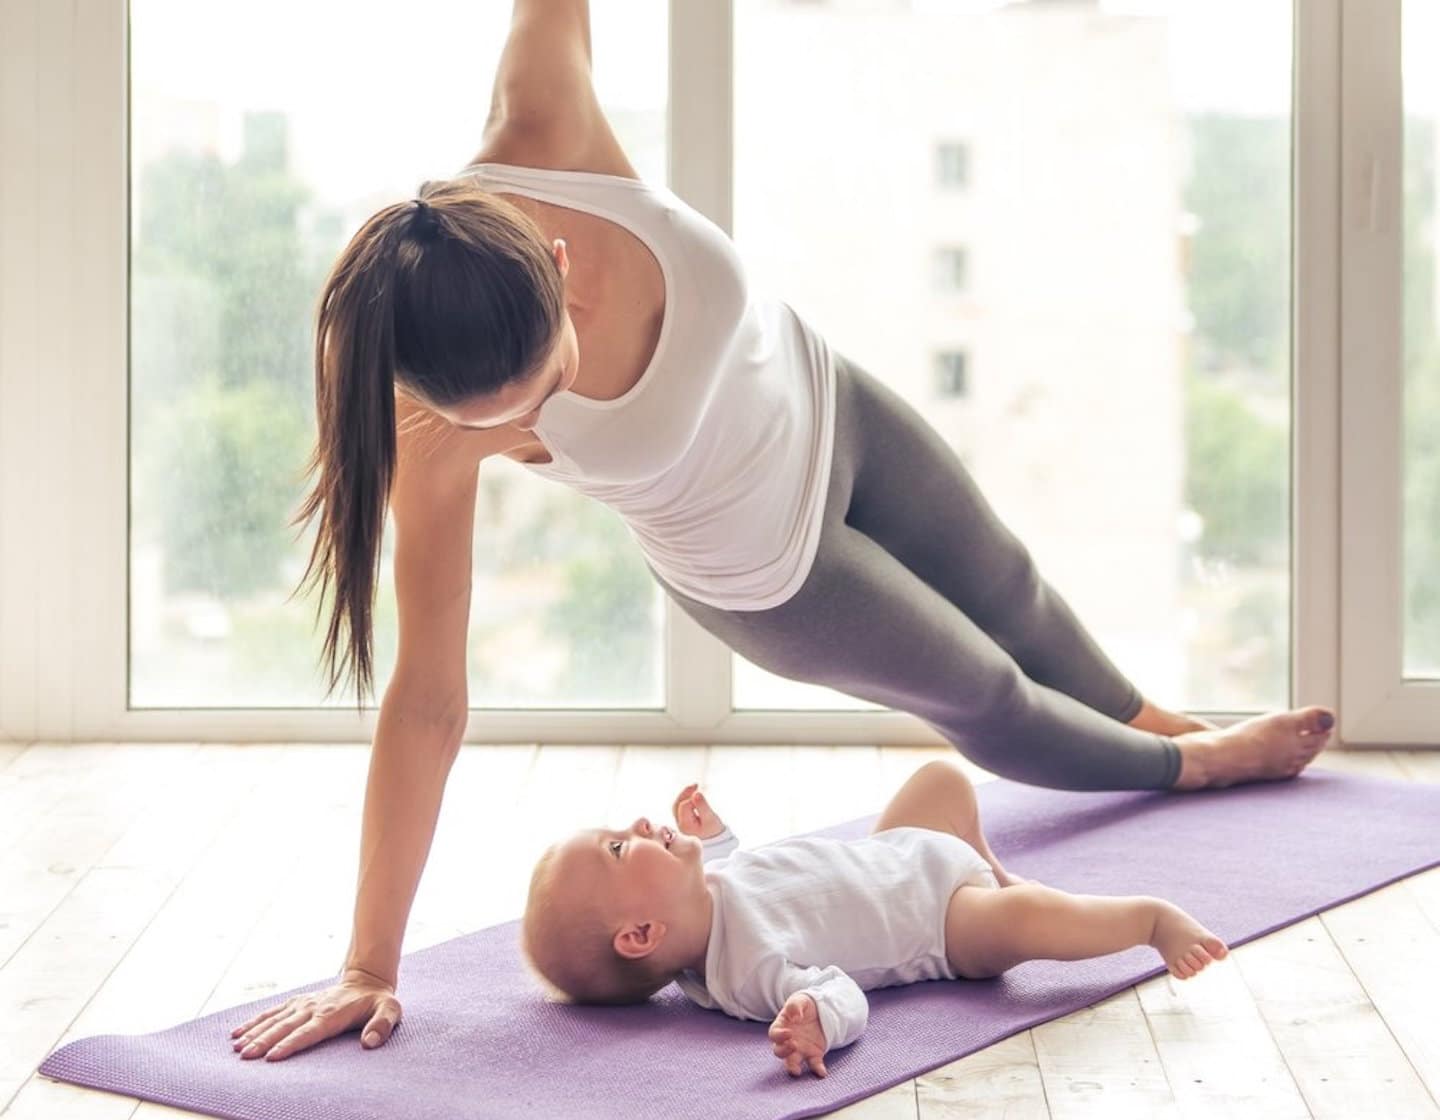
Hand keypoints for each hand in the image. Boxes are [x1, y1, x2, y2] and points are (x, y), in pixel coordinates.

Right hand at [229, 969, 400, 1061]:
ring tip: (237, 1048)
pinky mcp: (297, 1002)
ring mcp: (303, 1004)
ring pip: (274, 1020)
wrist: (367, 980)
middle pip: (285, 1027)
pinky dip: (254, 1022)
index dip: (290, 1044)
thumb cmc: (377, 1002)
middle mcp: (313, 1008)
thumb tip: (370, 1043)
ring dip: (255, 1033)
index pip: (308, 1032)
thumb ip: (382, 1025)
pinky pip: (272, 1012)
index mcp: (332, 1014)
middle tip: (245, 1057)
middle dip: (264, 1042)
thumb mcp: (390, 1011)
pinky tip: (237, 1033)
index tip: (272, 1057)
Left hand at [672, 782, 725, 839]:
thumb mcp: (711, 818)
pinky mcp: (683, 821)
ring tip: (695, 786)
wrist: (715, 843)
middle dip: (685, 793)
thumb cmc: (714, 830)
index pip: (684, 806)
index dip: (692, 798)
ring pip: (677, 806)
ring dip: (685, 795)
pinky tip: (693, 795)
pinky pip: (680, 808)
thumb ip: (703, 806)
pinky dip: (685, 800)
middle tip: (696, 784)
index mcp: (685, 825)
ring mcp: (680, 823)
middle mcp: (679, 824)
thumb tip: (696, 793)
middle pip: (676, 805)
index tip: (702, 794)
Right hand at [768, 992, 828, 1077]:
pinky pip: (814, 1064)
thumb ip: (794, 1006)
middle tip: (793, 1045)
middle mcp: (788, 1041)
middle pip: (779, 1051)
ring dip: (793, 1067)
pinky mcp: (813, 1054)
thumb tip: (795, 1016)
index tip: (788, 1033)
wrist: (820, 1010)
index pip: (774, 1034)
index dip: (779, 1036)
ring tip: (797, 1071)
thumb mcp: (799, 1000)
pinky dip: (817, 1069)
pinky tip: (822, 1072)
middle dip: (784, 1051)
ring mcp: (800, 1049)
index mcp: (781, 1027)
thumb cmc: (804, 1005)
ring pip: (792, 1062)